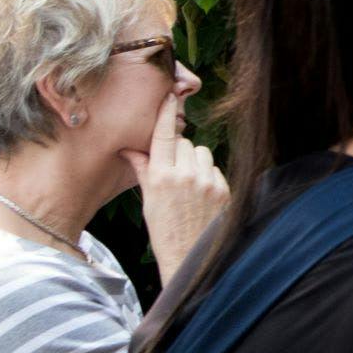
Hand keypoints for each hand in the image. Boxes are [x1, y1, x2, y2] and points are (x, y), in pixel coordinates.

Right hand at [129, 94, 228, 269]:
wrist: (189, 257)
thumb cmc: (163, 229)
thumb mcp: (148, 199)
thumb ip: (142, 169)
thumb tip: (128, 148)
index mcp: (161, 176)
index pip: (164, 136)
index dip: (165, 114)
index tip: (168, 95)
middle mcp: (185, 175)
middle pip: (184, 143)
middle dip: (177, 151)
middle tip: (172, 171)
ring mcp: (207, 181)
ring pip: (201, 152)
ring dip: (194, 161)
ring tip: (187, 183)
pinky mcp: (223, 188)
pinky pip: (214, 168)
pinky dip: (207, 175)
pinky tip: (200, 194)